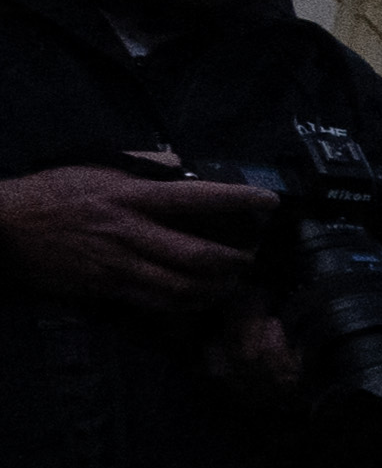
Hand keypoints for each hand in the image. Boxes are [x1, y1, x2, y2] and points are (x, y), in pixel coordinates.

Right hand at [0, 159, 279, 325]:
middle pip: (199, 255)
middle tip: (253, 256)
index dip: (238, 201)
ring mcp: (119, 265)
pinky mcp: (108, 289)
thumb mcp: (96, 169)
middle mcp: (129, 233)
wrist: (6, 228)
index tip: (270, 202)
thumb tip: (182, 163)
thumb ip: (143, 166)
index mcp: (130, 197)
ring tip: (233, 281)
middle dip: (236, 260)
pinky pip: (159, 304)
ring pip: (183, 287)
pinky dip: (188, 303)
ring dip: (217, 288)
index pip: (196, 198)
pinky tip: (201, 297)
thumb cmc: (52, 194)